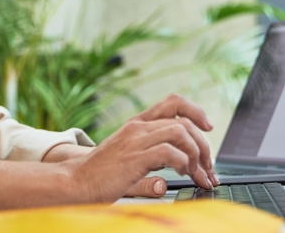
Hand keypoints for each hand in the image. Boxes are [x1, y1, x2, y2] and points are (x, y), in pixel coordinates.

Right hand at [65, 94, 217, 202]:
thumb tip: (176, 164)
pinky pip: (169, 152)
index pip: (173, 102)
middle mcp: (138, 127)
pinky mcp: (135, 158)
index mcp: (138, 124)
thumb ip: (151, 152)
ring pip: (180, 133)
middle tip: (207, 166)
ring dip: (196, 153)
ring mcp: (136, 140)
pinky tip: (182, 173)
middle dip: (203, 145)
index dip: (195, 111)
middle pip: (184, 122)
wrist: (77, 181)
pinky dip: (183, 162)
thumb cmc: (101, 173)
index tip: (208, 127)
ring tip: (196, 172)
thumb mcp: (128, 155)